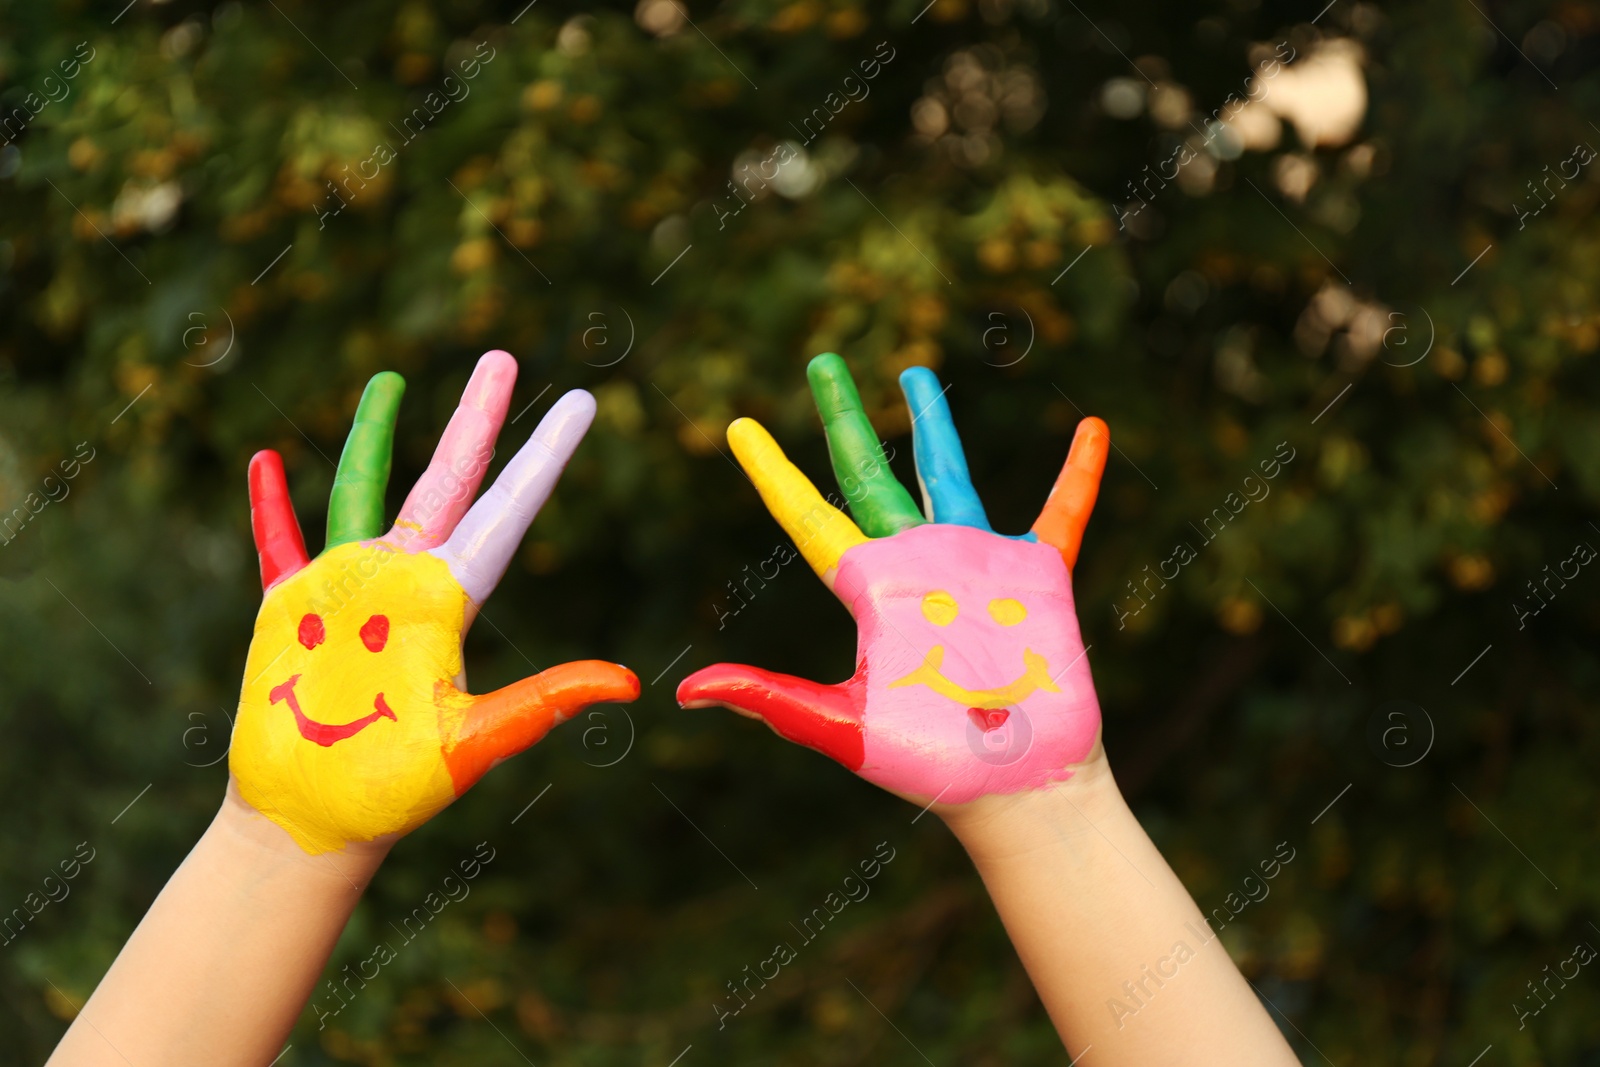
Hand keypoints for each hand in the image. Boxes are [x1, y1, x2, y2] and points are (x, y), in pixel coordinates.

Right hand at [231, 352, 638, 853]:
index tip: (584, 404)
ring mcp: (348, 589)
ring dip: (378, 438)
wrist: (314, 822)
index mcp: (454, 601)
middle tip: (505, 357)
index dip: (544, 457)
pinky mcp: (288, 608)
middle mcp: (408, 582)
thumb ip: (541, 703)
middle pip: (449, 480)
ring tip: (394, 382)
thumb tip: (630, 683)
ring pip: (364, 490)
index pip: (508, 510)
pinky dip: (271, 506)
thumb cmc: (394, 794)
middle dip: (478, 420)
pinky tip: (266, 461)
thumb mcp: (473, 742)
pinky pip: (279, 542)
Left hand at [678, 354, 1107, 808]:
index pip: (809, 518)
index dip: (774, 473)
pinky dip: (1079, 474)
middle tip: (822, 362)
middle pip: (871, 473)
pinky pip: (1062, 513)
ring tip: (913, 373)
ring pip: (947, 475)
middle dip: (845, 418)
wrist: (1016, 789)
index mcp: (870, 591)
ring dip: (933, 425)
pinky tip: (1091, 429)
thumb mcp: (844, 728)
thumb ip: (772, 699)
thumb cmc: (932, 768)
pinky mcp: (1039, 579)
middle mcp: (918, 565)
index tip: (739, 428)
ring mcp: (978, 566)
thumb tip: (684, 693)